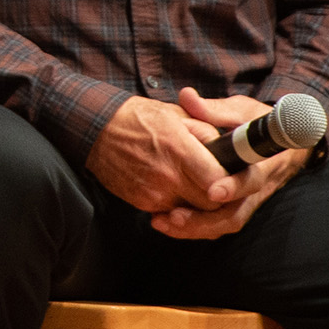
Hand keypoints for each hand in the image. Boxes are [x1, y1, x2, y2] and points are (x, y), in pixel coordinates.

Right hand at [85, 93, 225, 214]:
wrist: (97, 128)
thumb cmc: (138, 118)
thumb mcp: (177, 114)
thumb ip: (207, 132)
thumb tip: (226, 150)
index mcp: (179, 149)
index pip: (219, 182)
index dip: (230, 183)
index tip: (231, 177)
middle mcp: (167, 176)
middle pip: (210, 206)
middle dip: (218, 199)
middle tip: (218, 187)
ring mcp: (153, 193)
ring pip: (191, 214)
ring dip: (197, 204)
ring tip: (194, 185)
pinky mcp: (141, 203)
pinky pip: (170, 212)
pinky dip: (177, 204)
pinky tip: (173, 187)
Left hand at [148, 87, 307, 239]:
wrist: (282, 142)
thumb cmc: (258, 123)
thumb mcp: (241, 110)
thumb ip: (215, 108)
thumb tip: (187, 97)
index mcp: (263, 163)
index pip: (252, 180)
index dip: (234, 187)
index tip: (212, 192)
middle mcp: (256, 188)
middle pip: (236, 214)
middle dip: (204, 220)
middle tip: (174, 217)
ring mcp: (247, 201)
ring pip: (226, 223)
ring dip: (195, 228)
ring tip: (163, 223)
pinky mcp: (236, 207)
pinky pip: (218, 224)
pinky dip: (195, 228)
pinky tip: (168, 224)